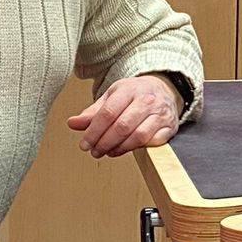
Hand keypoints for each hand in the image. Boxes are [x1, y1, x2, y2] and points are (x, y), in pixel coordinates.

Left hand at [67, 74, 183, 158]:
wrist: (164, 89)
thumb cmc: (135, 94)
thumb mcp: (112, 97)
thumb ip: (93, 112)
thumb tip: (72, 123)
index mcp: (129, 89)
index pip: (108, 113)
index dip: (94, 131)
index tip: (84, 144)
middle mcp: (147, 100)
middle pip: (122, 126)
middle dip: (104, 143)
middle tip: (94, 151)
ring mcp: (160, 113)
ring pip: (138, 137)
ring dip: (119, 148)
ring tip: (108, 152)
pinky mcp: (169, 127)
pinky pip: (152, 142)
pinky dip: (136, 149)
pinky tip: (125, 149)